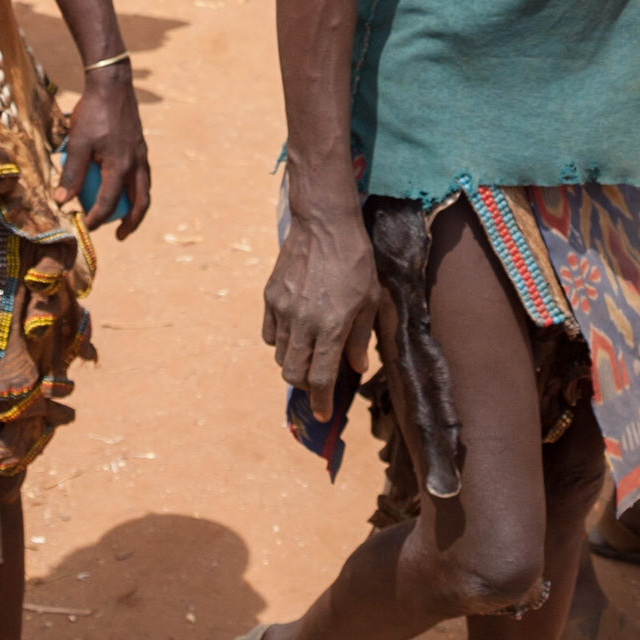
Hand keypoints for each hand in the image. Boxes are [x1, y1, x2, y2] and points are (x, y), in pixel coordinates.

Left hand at [57, 63, 150, 239]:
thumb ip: (71, 173)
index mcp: (120, 166)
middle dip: (132, 222)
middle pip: (140, 202)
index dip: (97, 218)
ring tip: (124, 216)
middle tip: (120, 235)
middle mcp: (136, 163)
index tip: (86, 225)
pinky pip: (143, 174)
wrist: (112, 84)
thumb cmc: (93, 113)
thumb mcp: (77, 143)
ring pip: (144, 188)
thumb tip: (61, 201)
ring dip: (136, 206)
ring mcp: (141, 154)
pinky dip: (136, 187)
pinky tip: (123, 185)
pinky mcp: (140, 145)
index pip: (110, 202)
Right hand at [263, 204, 381, 421]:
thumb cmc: (355, 261)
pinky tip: (295, 333)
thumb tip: (355, 369)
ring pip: (280, 356)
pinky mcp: (270, 297)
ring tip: (310, 353)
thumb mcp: (370, 300)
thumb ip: (361, 338)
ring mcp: (283, 310)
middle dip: (306, 387)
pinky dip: (280, 343)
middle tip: (319, 384)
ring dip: (294, 363)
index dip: (322, 402)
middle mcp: (304, 322)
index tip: (324, 415)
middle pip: (294, 374)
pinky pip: (269, 334)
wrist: (324, 224)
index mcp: (332, 326)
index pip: (321, 379)